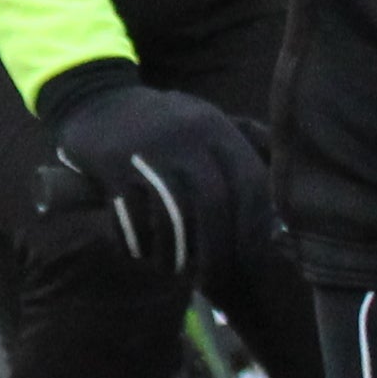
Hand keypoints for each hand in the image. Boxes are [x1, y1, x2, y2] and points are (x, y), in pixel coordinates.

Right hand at [34, 74, 276, 297]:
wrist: (94, 98)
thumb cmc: (161, 123)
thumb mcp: (207, 120)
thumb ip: (247, 145)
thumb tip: (282, 194)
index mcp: (215, 127)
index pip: (250, 182)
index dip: (254, 227)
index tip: (252, 259)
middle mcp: (186, 135)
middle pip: (213, 203)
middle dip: (218, 249)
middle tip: (214, 280)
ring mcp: (148, 149)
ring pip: (173, 215)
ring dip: (176, 253)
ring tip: (175, 272)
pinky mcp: (112, 165)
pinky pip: (132, 216)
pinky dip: (139, 243)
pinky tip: (142, 255)